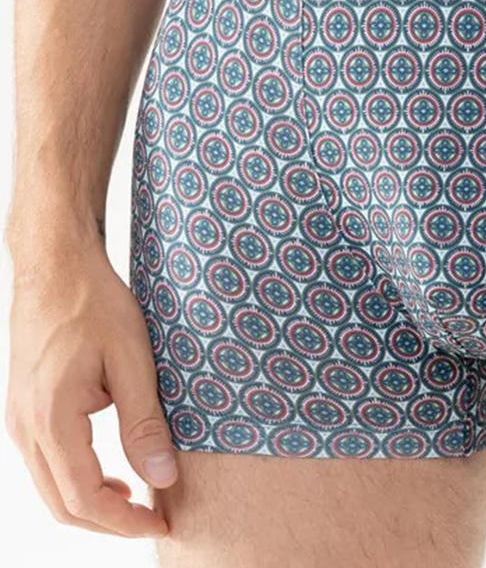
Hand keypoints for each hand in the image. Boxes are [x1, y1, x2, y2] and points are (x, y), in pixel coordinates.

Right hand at [5, 242, 176, 538]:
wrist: (55, 266)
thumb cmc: (94, 303)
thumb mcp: (132, 358)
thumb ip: (145, 422)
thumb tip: (163, 477)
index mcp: (52, 418)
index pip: (84, 497)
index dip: (124, 521)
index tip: (160, 523)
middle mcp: (25, 427)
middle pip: (63, 504)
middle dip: (109, 523)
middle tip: (154, 520)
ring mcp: (19, 420)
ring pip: (51, 488)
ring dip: (92, 505)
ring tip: (138, 501)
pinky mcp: (23, 410)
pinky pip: (46, 464)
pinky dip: (77, 482)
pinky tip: (112, 473)